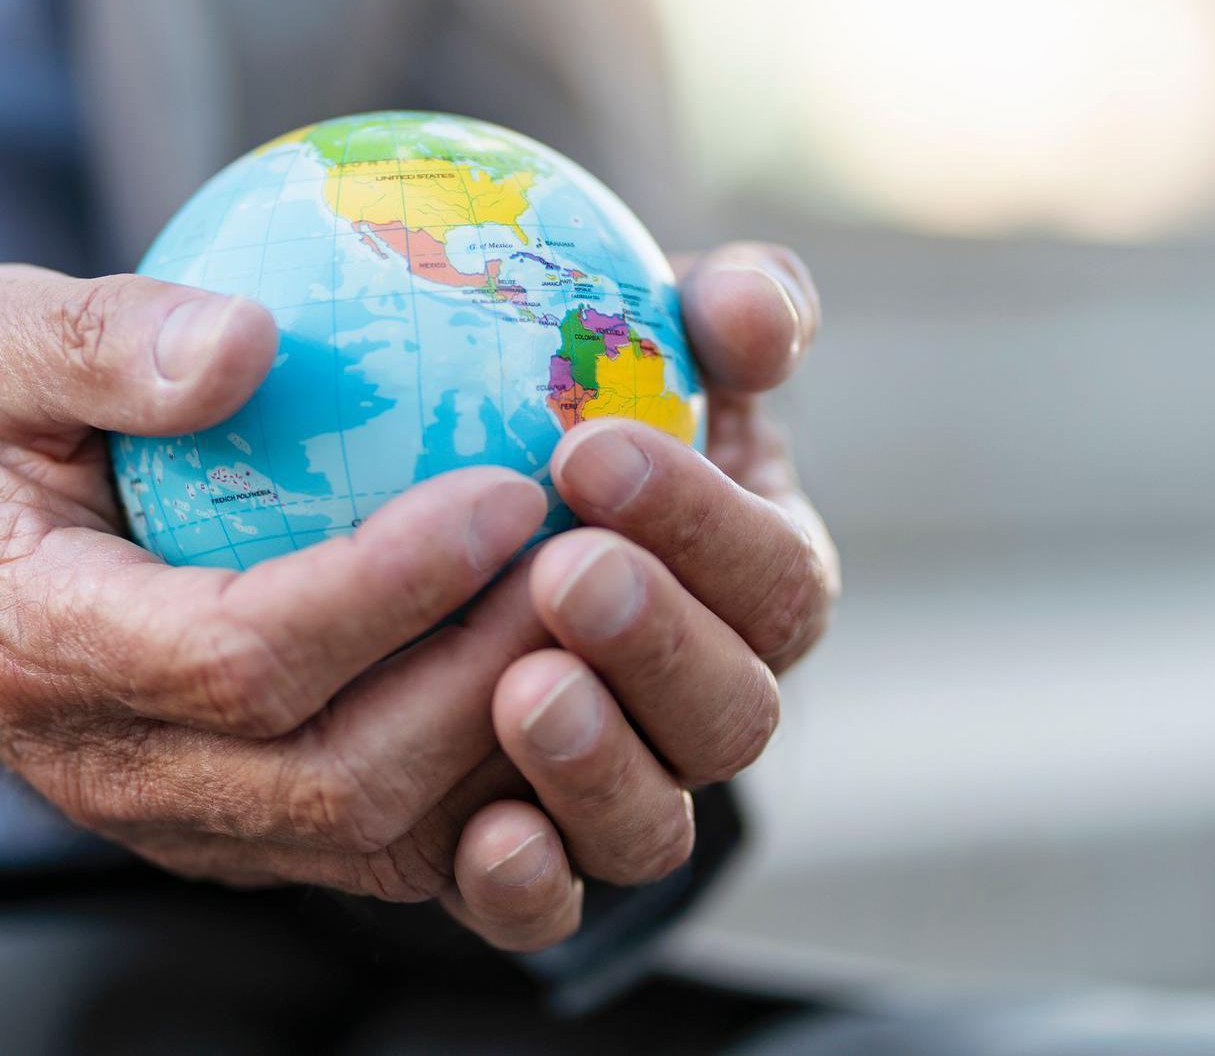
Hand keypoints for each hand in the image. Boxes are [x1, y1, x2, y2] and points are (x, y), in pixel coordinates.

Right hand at [0, 264, 565, 908]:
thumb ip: (99, 340)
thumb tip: (249, 342)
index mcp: (44, 648)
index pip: (242, 654)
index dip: (387, 588)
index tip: (505, 489)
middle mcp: (115, 768)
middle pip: (335, 778)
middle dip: (480, 684)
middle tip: (589, 565)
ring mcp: (179, 822)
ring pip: (375, 835)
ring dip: (502, 742)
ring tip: (593, 616)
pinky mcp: (235, 834)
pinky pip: (380, 840)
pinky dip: (480, 777)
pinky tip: (551, 664)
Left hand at [441, 242, 840, 950]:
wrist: (439, 508)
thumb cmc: (570, 395)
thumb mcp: (648, 331)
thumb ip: (723, 306)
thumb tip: (756, 311)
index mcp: (756, 579)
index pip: (775, 573)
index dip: (705, 522)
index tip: (591, 448)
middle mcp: (704, 702)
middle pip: (731, 716)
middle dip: (658, 643)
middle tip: (565, 571)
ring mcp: (620, 792)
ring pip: (651, 828)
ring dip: (599, 764)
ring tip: (524, 690)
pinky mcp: (525, 858)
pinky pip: (544, 908)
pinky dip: (530, 885)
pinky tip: (484, 835)